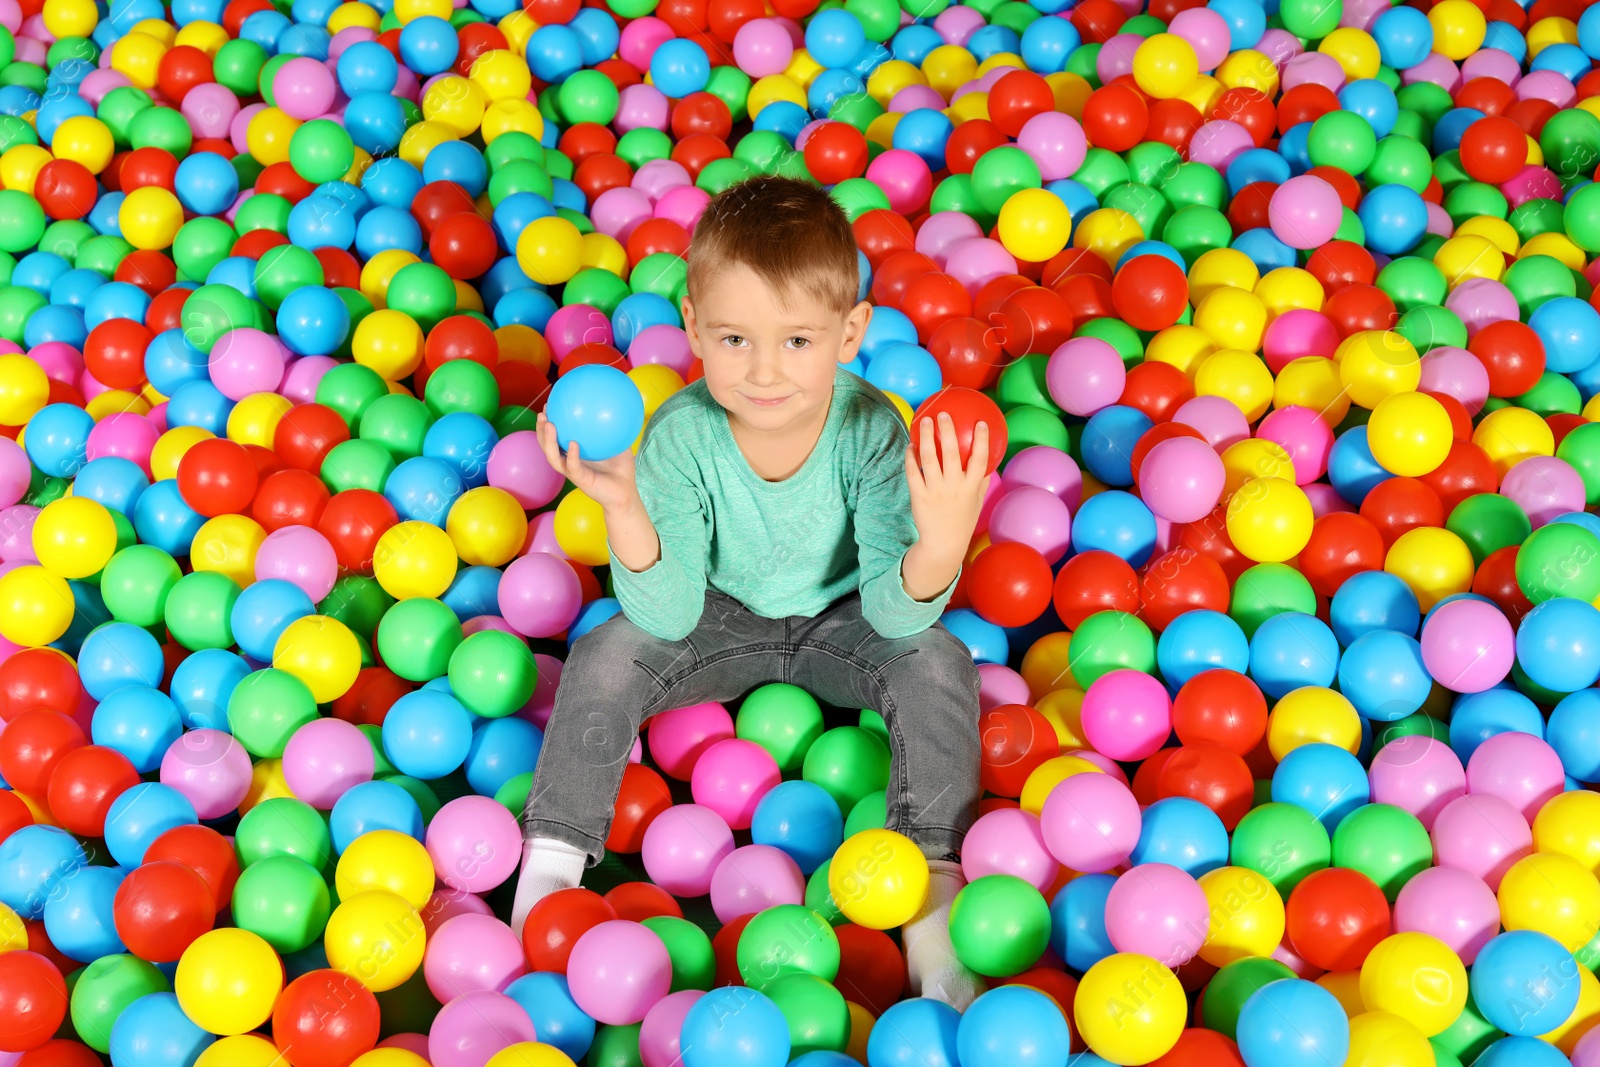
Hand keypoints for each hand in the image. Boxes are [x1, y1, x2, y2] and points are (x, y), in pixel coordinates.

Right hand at [537, 411, 639, 513]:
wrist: (626, 492)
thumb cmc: (621, 468)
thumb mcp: (619, 444)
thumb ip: (616, 428)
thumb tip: (618, 406)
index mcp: (574, 453)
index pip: (556, 437)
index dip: (548, 423)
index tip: (548, 405)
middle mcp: (569, 461)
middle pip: (547, 447)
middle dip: (541, 431)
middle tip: (542, 414)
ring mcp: (573, 472)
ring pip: (553, 458)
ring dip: (549, 441)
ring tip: (549, 425)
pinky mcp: (581, 480)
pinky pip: (573, 467)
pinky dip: (571, 456)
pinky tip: (573, 444)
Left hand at [905, 412, 990, 562]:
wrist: (943, 543)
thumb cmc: (962, 520)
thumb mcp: (977, 501)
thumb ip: (981, 480)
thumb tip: (986, 460)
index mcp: (971, 487)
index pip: (980, 460)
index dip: (981, 440)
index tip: (980, 423)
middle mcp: (954, 487)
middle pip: (952, 453)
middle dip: (948, 431)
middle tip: (944, 413)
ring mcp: (935, 490)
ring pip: (929, 458)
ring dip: (927, 437)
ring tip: (925, 421)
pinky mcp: (918, 495)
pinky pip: (913, 472)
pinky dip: (911, 456)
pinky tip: (912, 444)